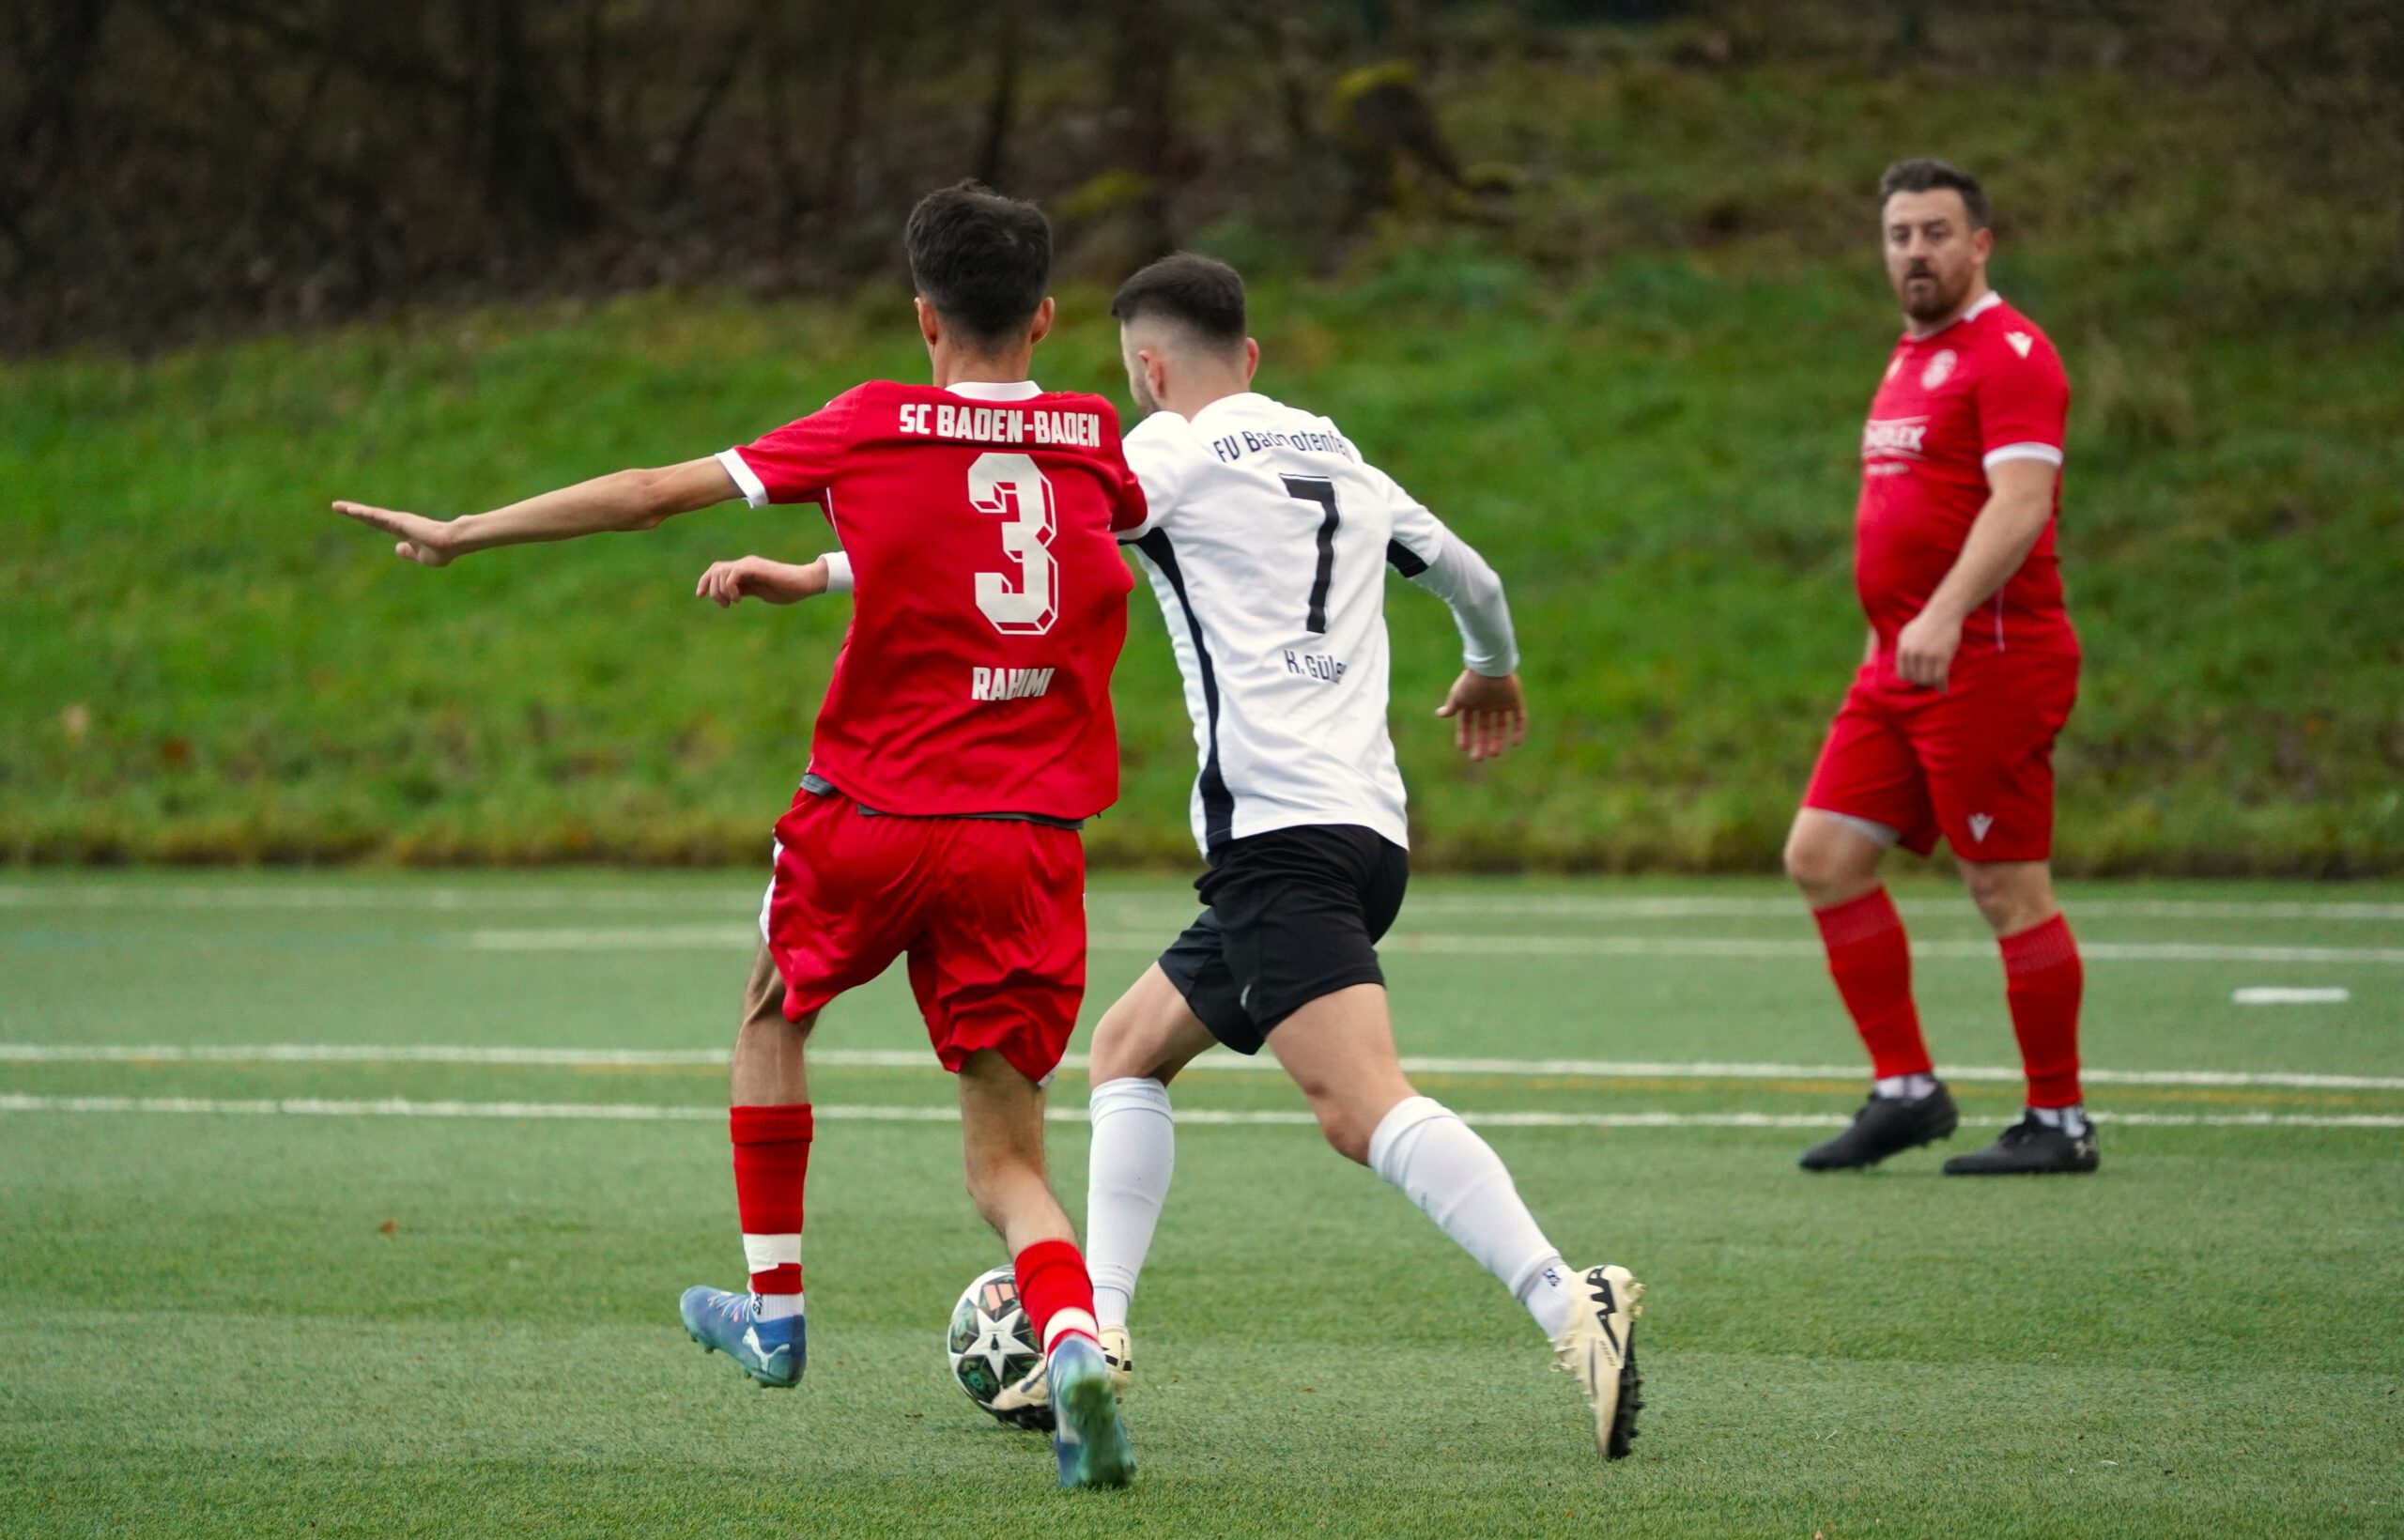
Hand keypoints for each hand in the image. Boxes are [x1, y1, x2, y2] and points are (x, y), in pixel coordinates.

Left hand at [333, 501, 457, 566]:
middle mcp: (398, 523)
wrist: (452, 542)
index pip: (379, 524)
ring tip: (337, 506)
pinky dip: (364, 513)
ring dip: (354, 511)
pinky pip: (377, 516)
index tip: (353, 514)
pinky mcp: (399, 521)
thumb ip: (409, 552)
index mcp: (403, 531)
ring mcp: (398, 521)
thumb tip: (397, 549)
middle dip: (354, 511)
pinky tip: (351, 511)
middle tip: (337, 506)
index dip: (366, 519)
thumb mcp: (422, 556)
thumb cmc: (442, 551)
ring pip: (371, 515)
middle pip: (371, 516)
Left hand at [695, 555, 826, 607]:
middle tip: (724, 605)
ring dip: (721, 590)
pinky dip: (730, 587)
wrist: (804, 583)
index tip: (699, 595)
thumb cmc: (787, 589)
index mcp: (744, 570)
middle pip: (715, 569)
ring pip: (721, 571)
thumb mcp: (760, 592)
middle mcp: (744, 564)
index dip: (705, 581)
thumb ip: (745, 590)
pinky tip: (739, 598)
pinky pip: (733, 573)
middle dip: (710, 588)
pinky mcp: (755, 567)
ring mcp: (749, 564)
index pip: (716, 570)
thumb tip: (731, 596)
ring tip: (733, 602)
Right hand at [1435, 670, 1526, 761]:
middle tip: (1477, 758)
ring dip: (1498, 740)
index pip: (1467, 723)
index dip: (1464, 735)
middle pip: (1484, 727)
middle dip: (1481, 743)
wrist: (1490, 667)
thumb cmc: (1471, 681)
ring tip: (1494, 754)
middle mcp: (1486, 704)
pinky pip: (1519, 718)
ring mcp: (1501, 703)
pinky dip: (1518, 731)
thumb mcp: (1458, 696)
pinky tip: (1515, 743)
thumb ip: (1451, 707)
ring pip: (1500, 725)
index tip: (1462, 748)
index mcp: (1472, 702)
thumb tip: (1438, 714)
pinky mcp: (1514, 701)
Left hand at [1893, 607, 1961, 689]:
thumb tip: (1895, 675)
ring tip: (1936, 681)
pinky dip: (1941, 686)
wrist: (1943, 613)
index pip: (1902, 674)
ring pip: (1927, 680)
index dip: (1910, 678)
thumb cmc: (1925, 624)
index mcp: (1903, 649)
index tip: (1918, 677)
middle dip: (1921, 681)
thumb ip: (1901, 653)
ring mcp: (1927, 655)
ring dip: (1932, 683)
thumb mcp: (1906, 635)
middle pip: (1914, 679)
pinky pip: (1940, 677)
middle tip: (1929, 679)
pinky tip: (1943, 690)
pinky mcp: (1942, 656)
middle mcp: (1913, 653)